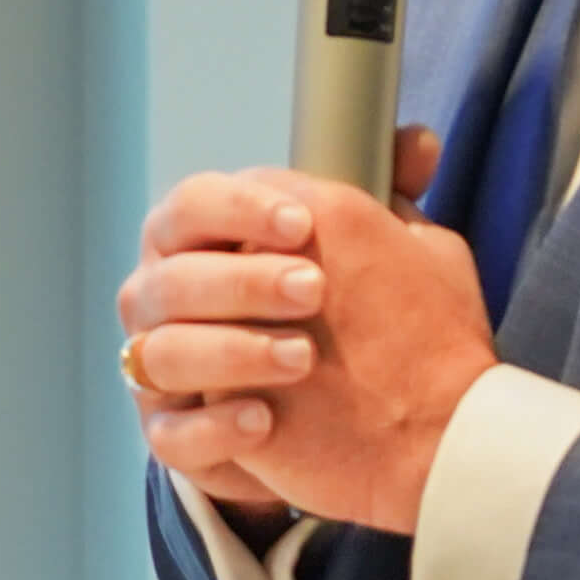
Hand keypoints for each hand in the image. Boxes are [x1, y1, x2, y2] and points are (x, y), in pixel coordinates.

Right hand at [124, 130, 479, 534]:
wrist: (358, 424)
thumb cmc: (354, 320)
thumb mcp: (373, 256)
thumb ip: (384, 196)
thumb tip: (420, 142)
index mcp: (199, 243)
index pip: (192, 205)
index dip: (237, 208)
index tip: (301, 222)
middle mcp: (164, 301)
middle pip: (169, 278)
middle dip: (240, 280)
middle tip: (314, 289)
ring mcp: (159, 371)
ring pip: (161, 354)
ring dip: (230, 350)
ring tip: (303, 359)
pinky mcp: (172, 436)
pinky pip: (169, 434)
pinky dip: (213, 425)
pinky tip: (264, 419)